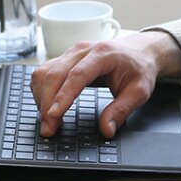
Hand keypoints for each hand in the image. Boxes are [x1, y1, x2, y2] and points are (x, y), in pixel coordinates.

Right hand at [30, 31, 180, 138]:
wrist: (139, 51)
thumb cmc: (139, 68)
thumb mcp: (139, 91)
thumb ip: (122, 110)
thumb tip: (106, 129)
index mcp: (102, 54)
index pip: (76, 75)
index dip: (62, 96)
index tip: (54, 116)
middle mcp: (82, 50)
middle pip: (55, 73)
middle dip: (47, 103)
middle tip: (48, 129)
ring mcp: (71, 53)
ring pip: (44, 72)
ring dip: (41, 97)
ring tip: (48, 121)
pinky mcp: (65, 58)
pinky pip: (45, 72)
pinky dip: (41, 91)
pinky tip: (48, 106)